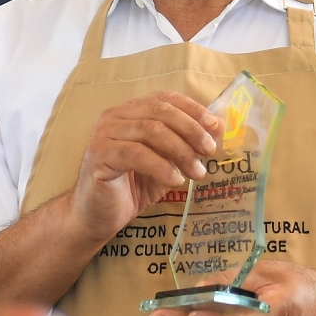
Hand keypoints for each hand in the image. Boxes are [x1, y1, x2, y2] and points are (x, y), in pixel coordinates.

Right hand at [66, 92, 221, 245]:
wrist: (97, 216)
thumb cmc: (132, 187)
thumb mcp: (167, 162)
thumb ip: (186, 144)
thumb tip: (218, 128)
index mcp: (131, 111)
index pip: (165, 99)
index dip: (193, 109)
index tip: (215, 127)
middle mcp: (115, 116)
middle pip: (160, 112)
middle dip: (191, 130)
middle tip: (209, 151)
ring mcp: (104, 134)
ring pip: (151, 131)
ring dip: (181, 152)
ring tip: (198, 173)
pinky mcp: (99, 156)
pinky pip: (136, 154)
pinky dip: (161, 166)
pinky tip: (176, 180)